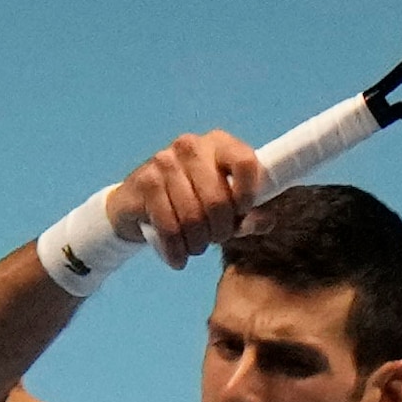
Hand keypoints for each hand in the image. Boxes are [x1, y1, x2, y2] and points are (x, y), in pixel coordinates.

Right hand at [112, 131, 267, 265]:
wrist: (136, 202)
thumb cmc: (189, 200)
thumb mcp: (224, 205)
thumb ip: (248, 214)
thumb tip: (264, 222)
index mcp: (219, 143)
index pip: (245, 162)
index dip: (248, 194)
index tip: (242, 212)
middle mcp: (191, 146)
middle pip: (218, 200)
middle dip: (220, 231)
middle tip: (215, 239)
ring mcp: (164, 161)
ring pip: (192, 217)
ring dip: (197, 244)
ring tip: (196, 248)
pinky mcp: (144, 182)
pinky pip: (169, 227)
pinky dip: (176, 250)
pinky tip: (179, 258)